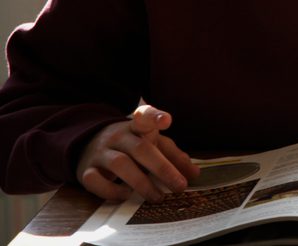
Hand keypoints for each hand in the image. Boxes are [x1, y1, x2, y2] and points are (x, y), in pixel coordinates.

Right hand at [76, 104, 199, 201]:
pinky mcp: (86, 170)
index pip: (144, 116)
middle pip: (140, 148)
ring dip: (142, 183)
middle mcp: (118, 136)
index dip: (154, 117)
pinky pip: (96, 181)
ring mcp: (100, 152)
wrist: (88, 144)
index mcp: (137, 126)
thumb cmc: (131, 145)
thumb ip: (174, 156)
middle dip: (162, 168)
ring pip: (120, 164)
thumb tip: (194, 174)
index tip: (166, 121)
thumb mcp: (153, 144)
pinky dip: (112, 191)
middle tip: (180, 186)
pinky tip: (126, 195)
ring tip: (157, 197)